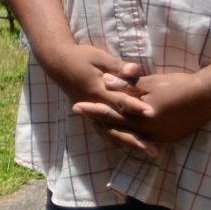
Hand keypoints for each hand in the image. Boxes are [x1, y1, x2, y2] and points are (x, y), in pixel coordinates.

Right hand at [44, 41, 151, 156]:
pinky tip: (131, 146)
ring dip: (129, 143)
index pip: (118, 101)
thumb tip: (134, 70)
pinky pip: (105, 130)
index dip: (135, 107)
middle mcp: (93, 105)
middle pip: (116, 126)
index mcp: (96, 90)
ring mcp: (91, 112)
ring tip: (147, 152)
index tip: (152, 114)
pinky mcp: (90, 114)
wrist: (57, 62)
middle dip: (135, 139)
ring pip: (110, 132)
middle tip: (153, 150)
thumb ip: (117, 66)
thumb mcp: (98, 57)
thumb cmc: (80, 57)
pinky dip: (117, 139)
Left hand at [72, 68, 210, 152]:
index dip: (93, 109)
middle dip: (98, 122)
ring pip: (128, 137)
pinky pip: (143, 139)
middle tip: (82, 116)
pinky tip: (122, 132)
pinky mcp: (168, 138)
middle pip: (116, 128)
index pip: (111, 113)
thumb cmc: (179, 85)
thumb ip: (127, 85)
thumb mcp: (151, 83)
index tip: (76, 106)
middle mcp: (148, 131)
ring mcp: (159, 137)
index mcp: (142, 117)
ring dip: (113, 131)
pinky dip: (130, 136)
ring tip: (98, 125)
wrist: (208, 96)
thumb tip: (105, 81)